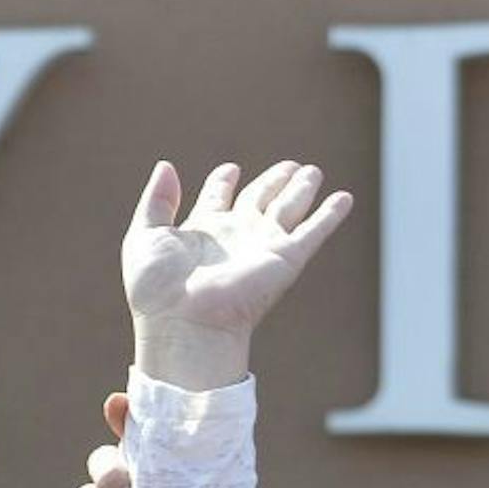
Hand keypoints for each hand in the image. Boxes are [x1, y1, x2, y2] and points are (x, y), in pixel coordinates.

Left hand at [123, 160, 352, 389]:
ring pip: (288, 208)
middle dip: (274, 181)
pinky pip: (314, 231)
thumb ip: (157, 200)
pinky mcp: (284, 258)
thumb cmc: (157, 288)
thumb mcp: (144, 235)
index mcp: (202, 230)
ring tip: (312, 171)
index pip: (218, 197)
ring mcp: (261, 246)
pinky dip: (330, 215)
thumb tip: (166, 165)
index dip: (224, 182)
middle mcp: (234, 236)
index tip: (230, 169)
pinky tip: (344, 198)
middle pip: (259, 199)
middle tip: (289, 165)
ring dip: (302, 189)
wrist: (182, 322)